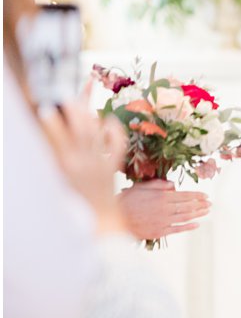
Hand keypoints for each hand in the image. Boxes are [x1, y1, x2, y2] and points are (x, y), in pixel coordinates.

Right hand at [36, 97, 127, 234]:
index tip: (46, 107)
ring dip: (89, 113)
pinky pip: (117, 145)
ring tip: (82, 96)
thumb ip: (51, 158)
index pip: (56, 138)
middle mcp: (83, 162)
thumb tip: (47, 140)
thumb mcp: (53, 181)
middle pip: (80, 128)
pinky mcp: (112, 167)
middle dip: (73, 108)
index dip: (51, 122)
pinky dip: (113, 130)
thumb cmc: (69, 206)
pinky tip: (108, 119)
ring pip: (95, 132)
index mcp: (64, 167)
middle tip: (65, 94)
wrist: (96, 223)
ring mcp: (99, 163)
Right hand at [119, 180, 211, 240]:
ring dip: (198, 214)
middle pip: (188, 206)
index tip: (206, 196)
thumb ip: (159, 185)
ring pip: (185, 217)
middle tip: (210, 204)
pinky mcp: (159, 231)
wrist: (115, 219)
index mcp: (162, 196)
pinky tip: (197, 224)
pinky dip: (188, 227)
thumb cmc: (126, 201)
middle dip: (201, 205)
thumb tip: (173, 185)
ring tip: (207, 212)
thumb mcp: (141, 187)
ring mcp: (163, 221)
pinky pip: (177, 229)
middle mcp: (165, 208)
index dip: (197, 196)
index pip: (185, 195)